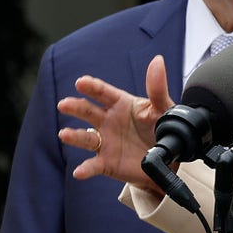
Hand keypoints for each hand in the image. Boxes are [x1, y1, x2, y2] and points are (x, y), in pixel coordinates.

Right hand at [57, 54, 174, 192]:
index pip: (103, 93)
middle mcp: (108, 121)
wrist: (168, 159)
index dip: (92, 87)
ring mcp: (105, 142)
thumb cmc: (162, 128)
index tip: (81, 82)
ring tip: (65, 134)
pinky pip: (93, 165)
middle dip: (75, 107)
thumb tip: (157, 61)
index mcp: (121, 104)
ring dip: (74, 136)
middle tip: (65, 104)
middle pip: (88, 112)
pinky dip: (86, 169)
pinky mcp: (106, 162)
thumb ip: (157, 88)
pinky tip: (79, 171)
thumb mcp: (163, 108)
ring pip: (85, 138)